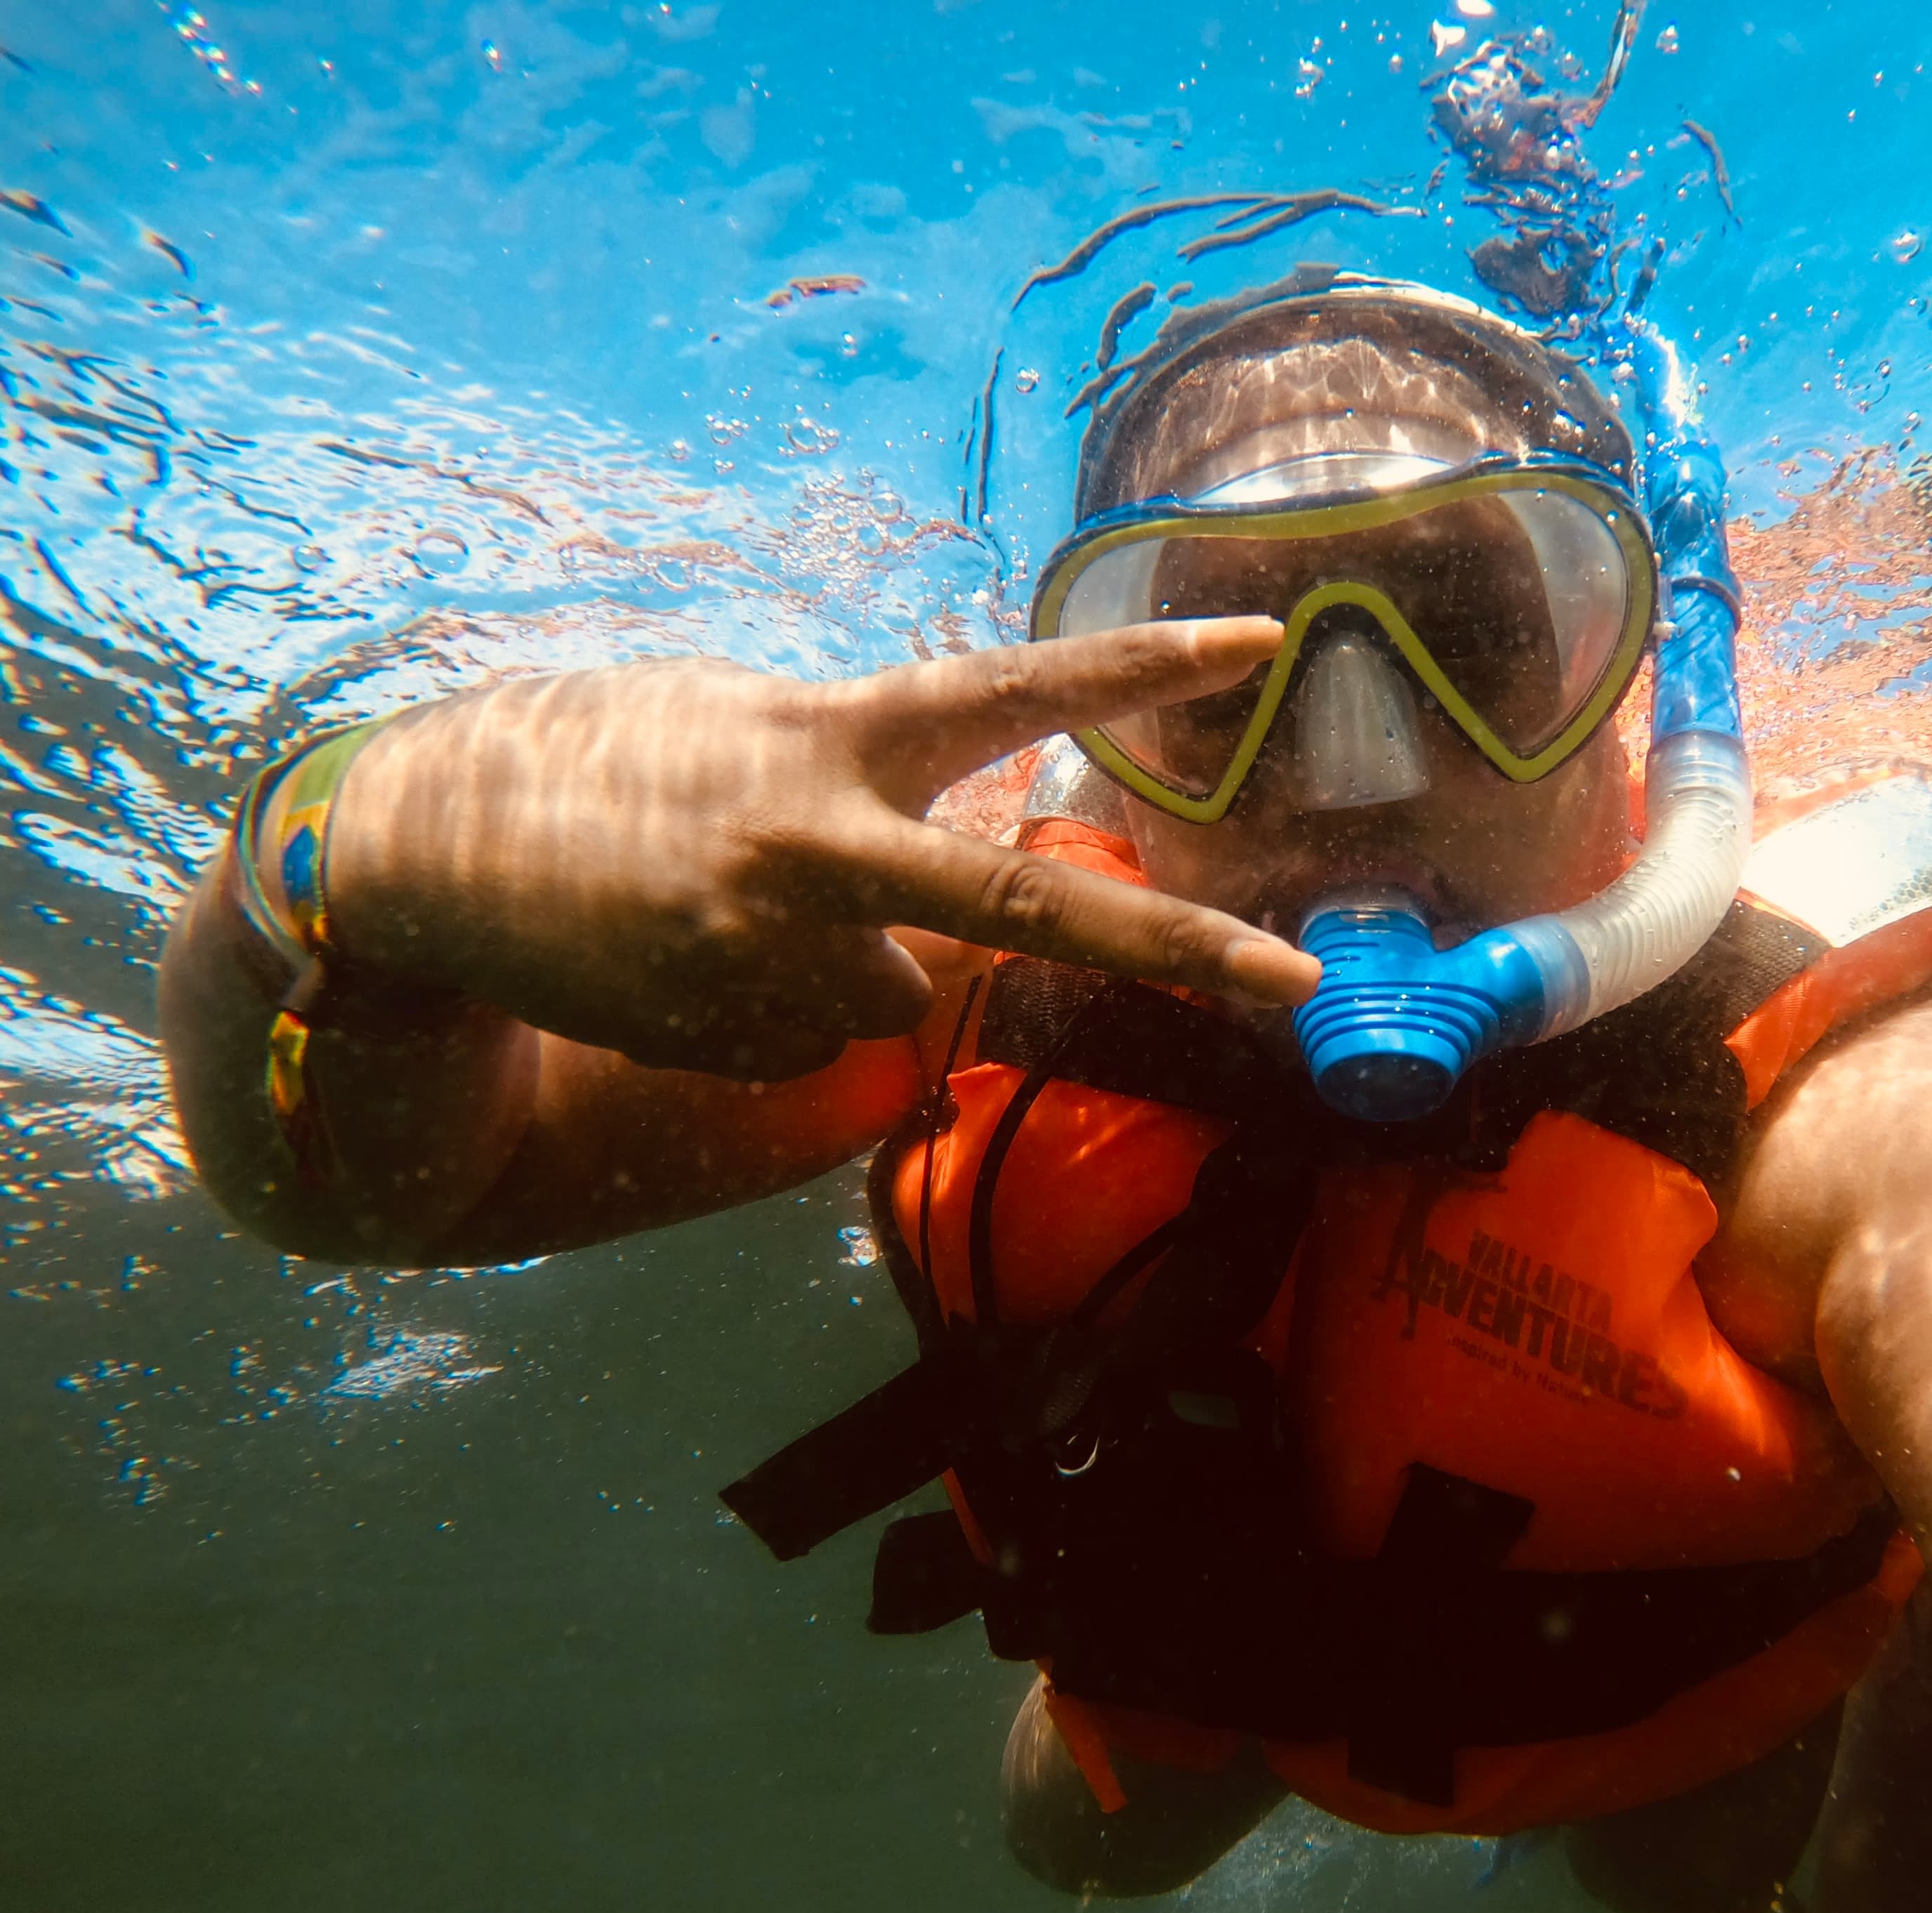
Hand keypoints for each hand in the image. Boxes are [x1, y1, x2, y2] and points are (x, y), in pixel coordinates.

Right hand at [325, 618, 1317, 1077]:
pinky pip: (814, 1037)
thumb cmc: (584, 759)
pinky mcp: (733, 1038)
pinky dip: (778, 1009)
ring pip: (895, 989)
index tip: (1256, 643)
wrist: (418, 860)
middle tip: (1299, 985)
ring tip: (719, 911)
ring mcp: (775, 953)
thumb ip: (857, 770)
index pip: (1007, 689)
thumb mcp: (733, 718)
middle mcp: (819, 843)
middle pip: (1023, 904)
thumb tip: (944, 881)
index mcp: (825, 732)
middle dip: (1176, 952)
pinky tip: (684, 963)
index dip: (1134, 666)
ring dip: (845, 962)